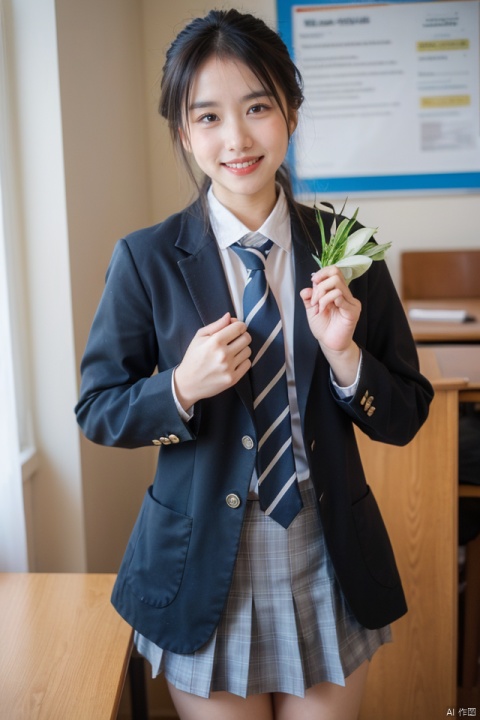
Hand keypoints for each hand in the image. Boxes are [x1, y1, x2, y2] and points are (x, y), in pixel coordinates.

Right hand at [174, 313, 250, 409]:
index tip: (235, 329)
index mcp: (215, 341)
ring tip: (232, 352)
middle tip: (234, 340)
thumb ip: (216, 325)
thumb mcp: (199, 337)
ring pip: (248, 351)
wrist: (188, 383)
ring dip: (242, 349)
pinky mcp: (232, 379)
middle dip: (242, 336)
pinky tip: (233, 362)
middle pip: (246, 338)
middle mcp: (224, 354)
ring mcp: (229, 368)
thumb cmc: (193, 357)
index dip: (239, 326)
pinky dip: (242, 361)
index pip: (239, 327)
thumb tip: (230, 316)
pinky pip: (247, 364)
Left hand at [300, 266, 360, 384]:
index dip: (322, 273)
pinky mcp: (353, 310)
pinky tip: (323, 310)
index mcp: (337, 291)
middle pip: (335, 274)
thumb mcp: (311, 309)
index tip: (313, 282)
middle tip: (314, 301)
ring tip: (318, 308)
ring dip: (322, 295)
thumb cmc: (323, 327)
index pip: (334, 271)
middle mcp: (346, 294)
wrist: (329, 343)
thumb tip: (306, 288)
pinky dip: (327, 301)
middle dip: (320, 286)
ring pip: (337, 284)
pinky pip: (340, 296)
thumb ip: (309, 297)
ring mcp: (351, 302)